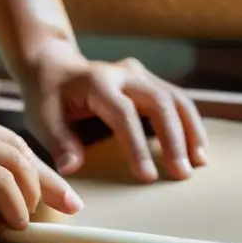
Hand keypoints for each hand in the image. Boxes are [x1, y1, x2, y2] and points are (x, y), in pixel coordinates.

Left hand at [22, 41, 209, 182]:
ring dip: (190, 131)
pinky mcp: (150, 81)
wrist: (54, 66)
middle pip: (159, 103)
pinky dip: (190, 124)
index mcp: (97, 82)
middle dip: (174, 139)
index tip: (147, 176)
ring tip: (199, 162)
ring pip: (176, 99)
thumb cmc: (48, 96)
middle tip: (182, 173)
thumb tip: (72, 168)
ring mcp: (140, 74)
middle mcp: (124, 73)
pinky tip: (198, 149)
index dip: (138, 146)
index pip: (124, 114)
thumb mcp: (42, 118)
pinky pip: (177, 100)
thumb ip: (59, 142)